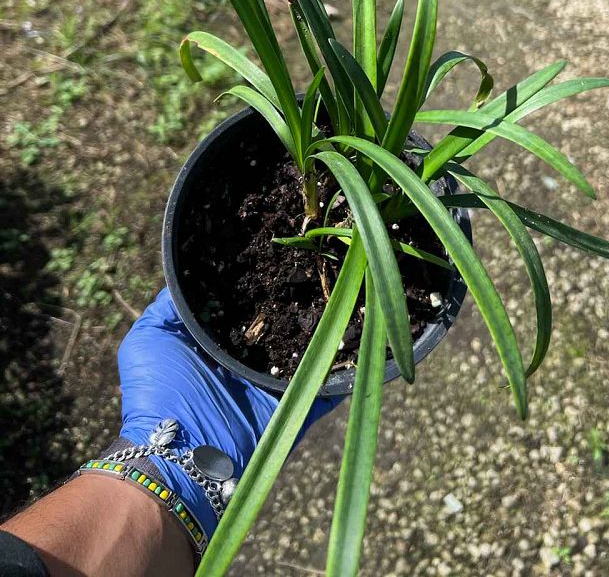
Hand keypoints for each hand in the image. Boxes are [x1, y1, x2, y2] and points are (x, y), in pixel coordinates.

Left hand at [118, 288, 339, 539]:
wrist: (180, 455)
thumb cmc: (158, 393)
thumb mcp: (150, 336)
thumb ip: (169, 304)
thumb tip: (187, 271)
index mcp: (219, 342)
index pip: (248, 305)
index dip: (260, 281)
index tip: (279, 251)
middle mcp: (249, 360)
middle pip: (282, 322)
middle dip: (299, 300)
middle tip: (321, 268)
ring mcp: (274, 383)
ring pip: (309, 349)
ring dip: (327, 327)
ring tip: (348, 293)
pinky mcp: (294, 405)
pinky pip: (327, 384)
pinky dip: (345, 368)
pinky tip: (360, 340)